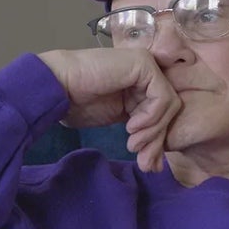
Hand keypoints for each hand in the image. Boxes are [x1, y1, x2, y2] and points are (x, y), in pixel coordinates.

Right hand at [37, 49, 180, 171]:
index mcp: (142, 86)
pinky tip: (131, 126)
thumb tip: (155, 164)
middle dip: (157, 141)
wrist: (58, 87)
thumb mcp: (119, 122)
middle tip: (144, 161)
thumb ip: (141, 134)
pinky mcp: (144, 64)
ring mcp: (147, 66)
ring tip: (133, 143)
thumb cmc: (79, 103)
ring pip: (170, 105)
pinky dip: (151, 116)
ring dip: (153, 131)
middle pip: (170, 111)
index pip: (163, 114)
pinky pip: (163, 97)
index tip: (145, 163)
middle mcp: (148, 74)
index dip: (156, 141)